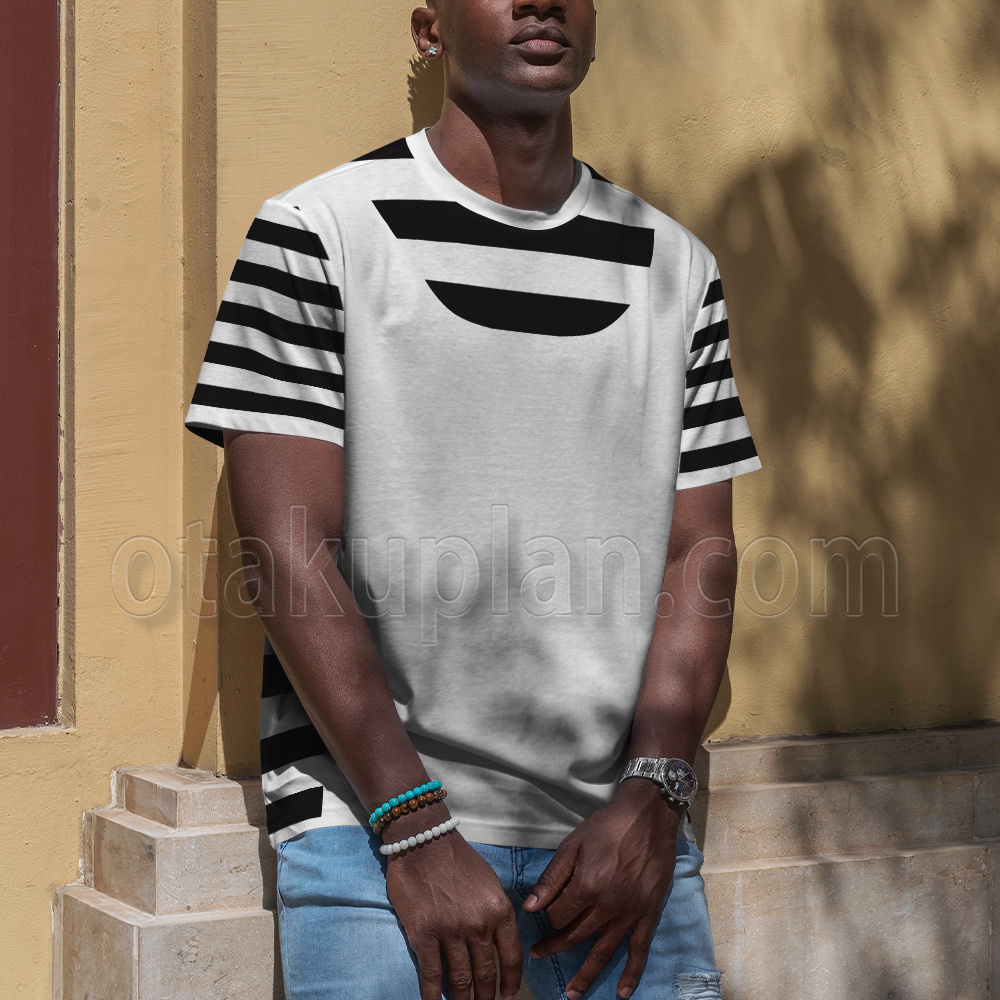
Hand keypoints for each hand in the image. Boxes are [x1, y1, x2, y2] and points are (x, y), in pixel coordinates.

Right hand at [385, 824, 523, 999]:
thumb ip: (497, 911)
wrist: (424, 840)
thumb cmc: (457, 859)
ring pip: (460, 980)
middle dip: (488, 997)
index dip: (511, 984)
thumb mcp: (489, 881)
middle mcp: (479, 924)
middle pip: (487, 974)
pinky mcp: (424, 934)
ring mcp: (451, 931)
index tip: (508, 998)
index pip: (512, 957)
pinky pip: (431, 975)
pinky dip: (433, 996)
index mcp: (499, 910)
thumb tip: (502, 940)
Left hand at [522, 779, 682, 998]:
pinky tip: (621, 993)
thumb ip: (552, 878)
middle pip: (575, 936)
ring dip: (586, 975)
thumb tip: (530, 907)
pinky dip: (631, 974)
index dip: (546, 916)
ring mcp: (630, 913)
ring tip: (572, 994)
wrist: (647, 816)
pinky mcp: (648, 913)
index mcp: (586, 887)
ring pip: (603, 952)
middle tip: (538, 955)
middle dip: (553, 947)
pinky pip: (639, 950)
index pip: (558, 916)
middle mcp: (608, 906)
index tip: (542, 912)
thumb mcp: (573, 844)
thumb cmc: (607, 826)